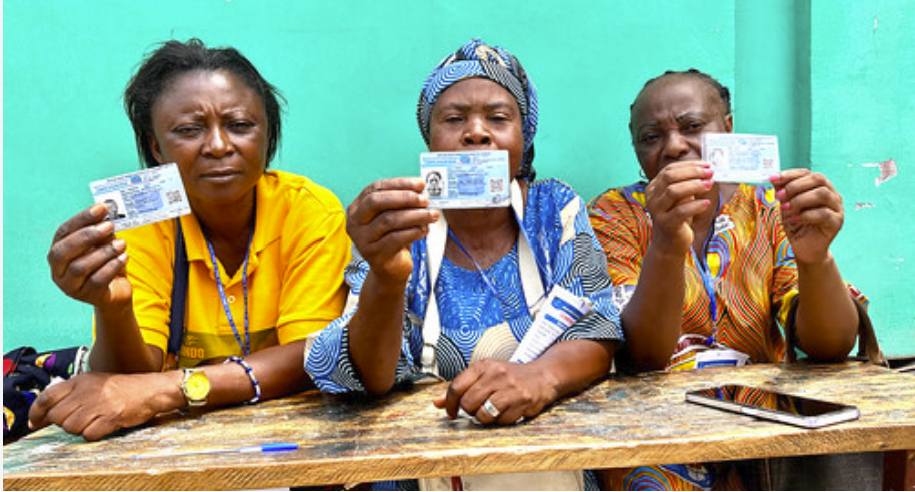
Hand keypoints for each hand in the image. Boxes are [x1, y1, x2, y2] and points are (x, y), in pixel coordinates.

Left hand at [28, 372, 177, 440]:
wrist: (150, 390)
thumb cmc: (120, 388)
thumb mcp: (93, 383)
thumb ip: (69, 395)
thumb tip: (43, 415)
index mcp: (80, 381)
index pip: (47, 397)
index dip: (36, 413)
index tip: (34, 423)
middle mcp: (87, 391)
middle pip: (57, 416)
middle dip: (62, 423)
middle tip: (76, 419)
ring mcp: (99, 404)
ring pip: (71, 427)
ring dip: (78, 429)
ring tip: (92, 421)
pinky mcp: (111, 417)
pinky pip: (88, 435)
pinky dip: (92, 434)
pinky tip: (102, 425)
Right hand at [47, 204, 131, 307]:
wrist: (116, 292)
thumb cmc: (106, 264)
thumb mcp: (104, 245)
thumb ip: (102, 232)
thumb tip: (106, 214)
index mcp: (59, 251)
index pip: (63, 232)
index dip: (81, 218)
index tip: (101, 207)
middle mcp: (58, 270)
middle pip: (63, 251)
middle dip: (87, 235)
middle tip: (109, 225)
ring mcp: (70, 286)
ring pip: (80, 267)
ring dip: (103, 252)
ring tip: (122, 244)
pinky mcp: (87, 296)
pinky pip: (97, 280)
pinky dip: (112, 266)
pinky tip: (124, 257)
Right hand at [346, 178, 439, 283]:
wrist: (390, 269)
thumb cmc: (393, 238)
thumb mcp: (394, 216)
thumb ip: (402, 202)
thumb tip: (422, 190)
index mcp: (357, 207)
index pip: (376, 188)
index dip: (399, 184)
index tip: (420, 184)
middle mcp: (355, 222)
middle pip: (377, 201)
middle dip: (404, 198)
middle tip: (425, 200)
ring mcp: (362, 239)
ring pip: (389, 220)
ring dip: (415, 215)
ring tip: (432, 215)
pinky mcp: (374, 254)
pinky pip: (396, 238)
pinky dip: (413, 232)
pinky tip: (424, 230)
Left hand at [432, 359, 555, 424]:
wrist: (543, 376)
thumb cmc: (510, 377)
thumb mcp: (485, 375)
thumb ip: (462, 388)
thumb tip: (437, 403)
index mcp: (483, 365)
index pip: (456, 386)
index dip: (450, 403)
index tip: (451, 413)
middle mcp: (496, 374)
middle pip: (468, 403)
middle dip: (470, 411)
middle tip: (479, 408)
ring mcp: (510, 387)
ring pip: (482, 415)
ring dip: (485, 418)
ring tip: (493, 410)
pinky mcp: (522, 401)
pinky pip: (501, 421)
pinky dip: (502, 420)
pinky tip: (508, 410)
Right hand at [644, 161, 714, 253]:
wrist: (669, 243)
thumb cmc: (677, 218)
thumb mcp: (681, 198)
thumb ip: (688, 185)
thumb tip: (706, 171)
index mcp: (654, 188)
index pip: (669, 170)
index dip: (689, 165)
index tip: (707, 165)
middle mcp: (652, 197)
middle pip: (670, 177)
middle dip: (692, 172)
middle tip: (710, 173)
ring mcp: (657, 211)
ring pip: (673, 191)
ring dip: (694, 186)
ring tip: (709, 185)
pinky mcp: (666, 224)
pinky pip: (681, 211)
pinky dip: (696, 205)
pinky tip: (707, 203)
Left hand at [769, 169, 842, 263]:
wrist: (803, 248)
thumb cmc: (794, 225)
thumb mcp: (785, 206)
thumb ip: (782, 192)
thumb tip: (771, 180)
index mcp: (818, 186)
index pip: (807, 173)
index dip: (789, 174)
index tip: (772, 179)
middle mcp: (831, 194)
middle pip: (818, 179)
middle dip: (795, 186)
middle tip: (779, 196)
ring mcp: (836, 208)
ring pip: (822, 194)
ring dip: (800, 199)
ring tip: (785, 208)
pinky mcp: (837, 222)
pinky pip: (824, 213)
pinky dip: (806, 215)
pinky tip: (794, 219)